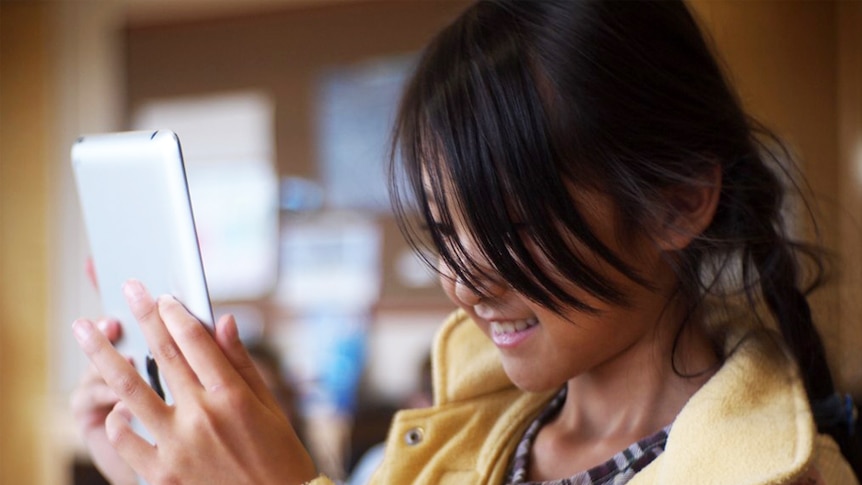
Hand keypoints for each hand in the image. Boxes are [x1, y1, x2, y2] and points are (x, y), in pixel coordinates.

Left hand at [72, 279, 317, 484]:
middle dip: (142, 317)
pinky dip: (117, 417)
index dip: (174, 313)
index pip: (195, 341)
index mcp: (233, 396)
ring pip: (129, 390)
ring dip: (103, 355)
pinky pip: (125, 437)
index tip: (160, 295)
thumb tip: (222, 321)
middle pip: (162, 354)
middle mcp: (202, 416)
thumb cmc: (278, 456)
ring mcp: (177, 445)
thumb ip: (240, 363)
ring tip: (84, 332)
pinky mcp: (162, 473)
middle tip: (127, 290)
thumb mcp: (270, 406)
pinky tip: (116, 404)